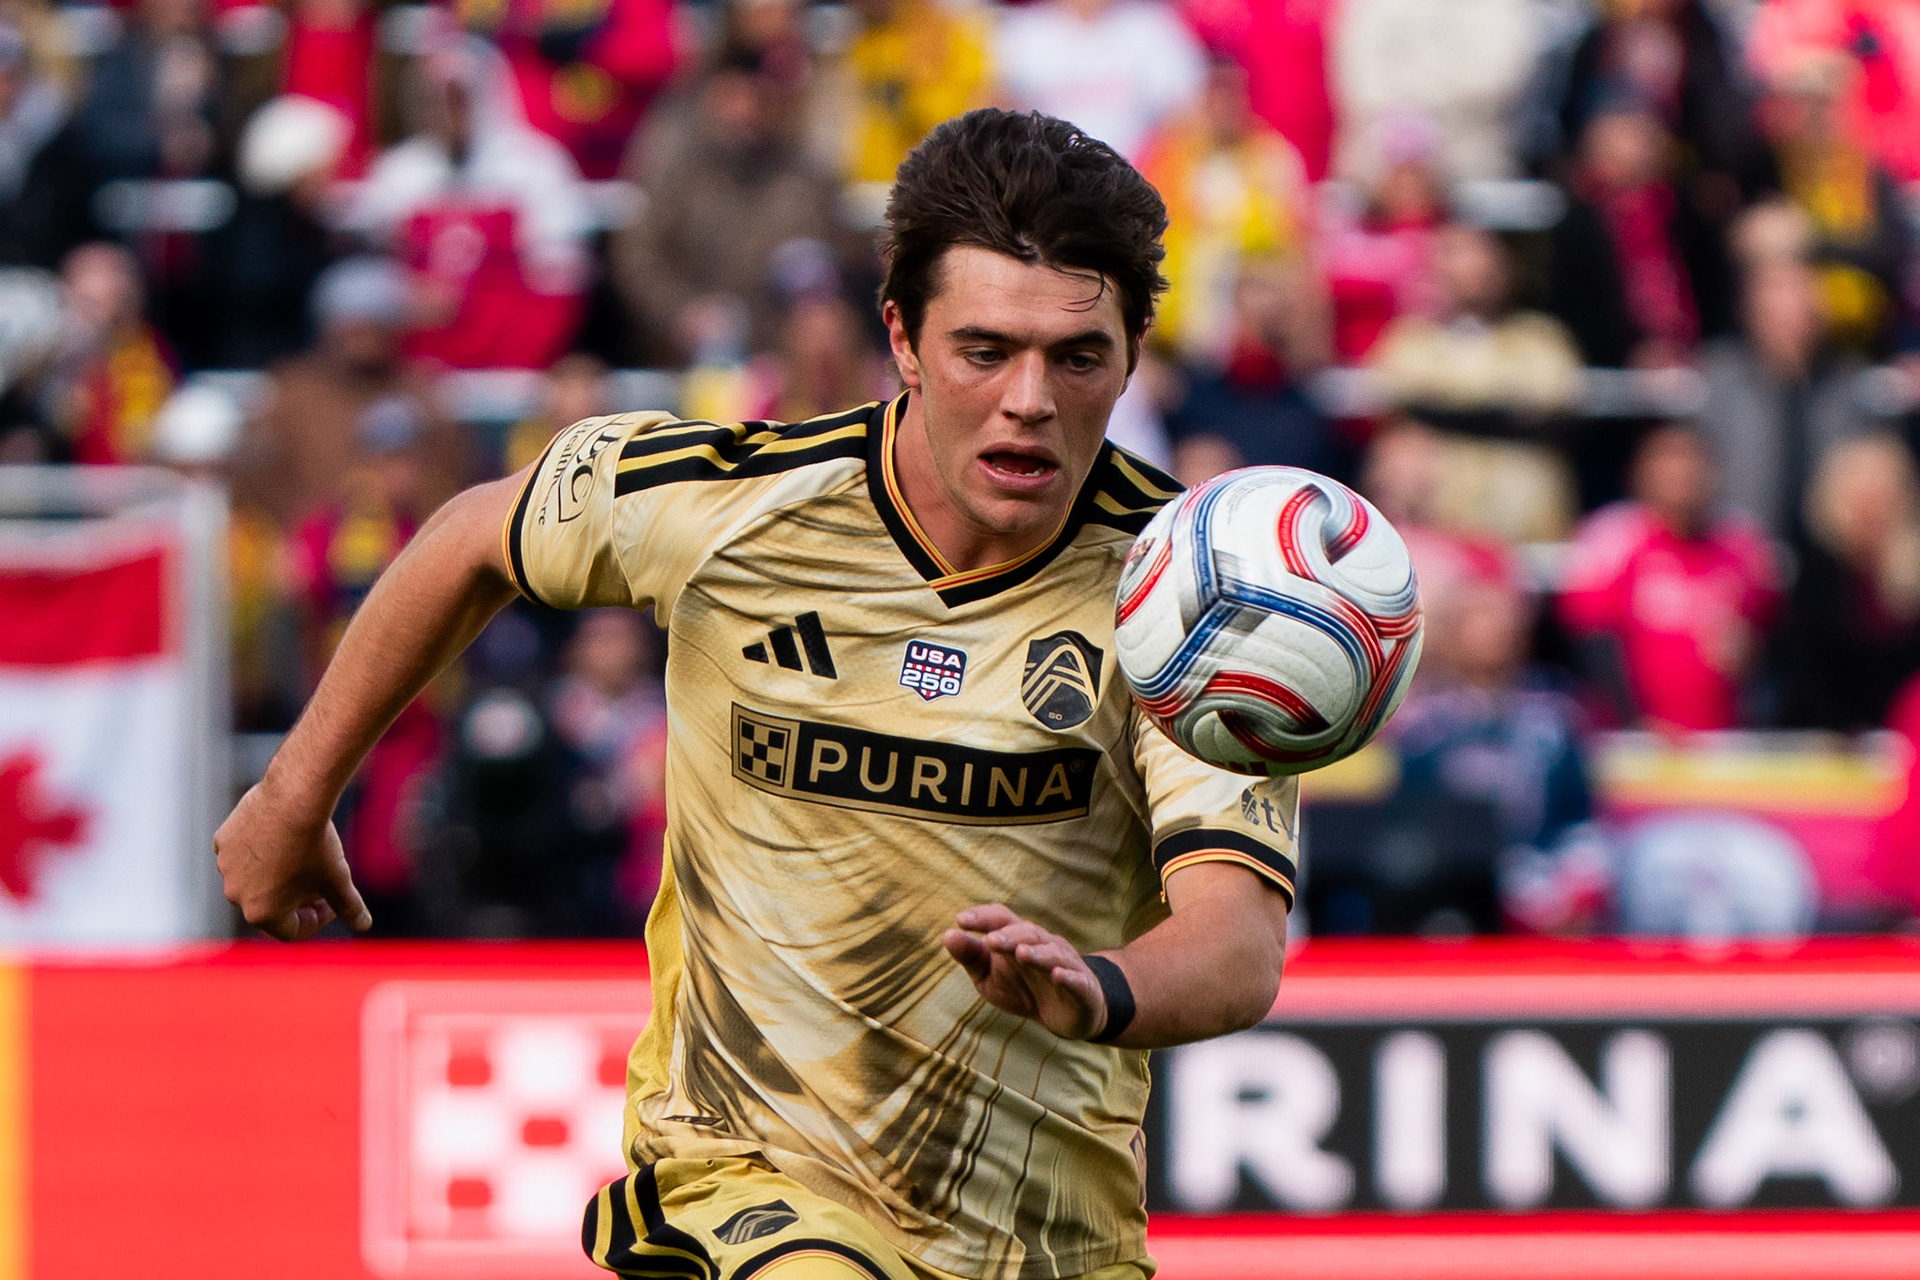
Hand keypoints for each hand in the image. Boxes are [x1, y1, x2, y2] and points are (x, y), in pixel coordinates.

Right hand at [214, 781, 370, 940]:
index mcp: (261, 913)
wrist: (294, 798)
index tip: (331, 901)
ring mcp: (225, 867)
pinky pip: (240, 855)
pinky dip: (258, 853)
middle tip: (318, 878)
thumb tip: (363, 924)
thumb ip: (349, 907)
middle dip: (295, 898)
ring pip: (253, 879)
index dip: (317, 919)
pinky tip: (282, 837)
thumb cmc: (316, 844)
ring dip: (276, 875)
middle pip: (270, 905)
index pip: (292, 930)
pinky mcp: (222, 841)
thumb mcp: (338, 879)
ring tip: (300, 856)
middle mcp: (236, 895)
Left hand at [942, 904, 1107, 1040]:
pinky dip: (1067, 976)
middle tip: (990, 941)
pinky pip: (1076, 980)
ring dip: (1037, 953)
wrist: (1066, 1015)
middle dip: (1009, 935)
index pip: (1001, 918)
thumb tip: (947, 935)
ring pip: (1052, 953)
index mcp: (1018, 937)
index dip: (983, 917)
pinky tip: (1058, 975)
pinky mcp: (1082, 988)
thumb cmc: (1022, 989)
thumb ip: (971, 957)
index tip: (961, 920)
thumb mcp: (989, 977)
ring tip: (1021, 953)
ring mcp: (1065, 964)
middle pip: (1027, 933)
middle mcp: (1043, 944)